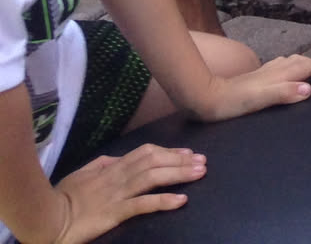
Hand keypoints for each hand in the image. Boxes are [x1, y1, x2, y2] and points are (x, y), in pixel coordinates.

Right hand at [48, 143, 205, 241]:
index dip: (169, 152)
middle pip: (154, 161)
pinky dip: (163, 200)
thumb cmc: (62, 198)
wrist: (47, 219)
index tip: (188, 154)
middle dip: (180, 160)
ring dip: (179, 174)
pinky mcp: (114, 212)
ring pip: (153, 177)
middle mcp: (117, 176)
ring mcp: (117, 194)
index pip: (146, 152)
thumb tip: (116, 158)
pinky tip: (181, 200)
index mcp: (111, 167)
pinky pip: (142, 204)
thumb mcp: (82, 175)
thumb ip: (101, 165)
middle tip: (202, 161)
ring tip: (200, 173)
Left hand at [191, 54, 310, 122]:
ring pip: (292, 62)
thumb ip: (283, 93)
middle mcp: (274, 70)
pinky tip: (285, 72)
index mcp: (279, 75)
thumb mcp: (258, 100)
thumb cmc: (232, 103)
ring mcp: (264, 72)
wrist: (205, 97)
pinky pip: (282, 66)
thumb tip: (309, 88)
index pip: (309, 68)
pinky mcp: (256, 77)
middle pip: (303, 61)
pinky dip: (292, 66)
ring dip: (307, 63)